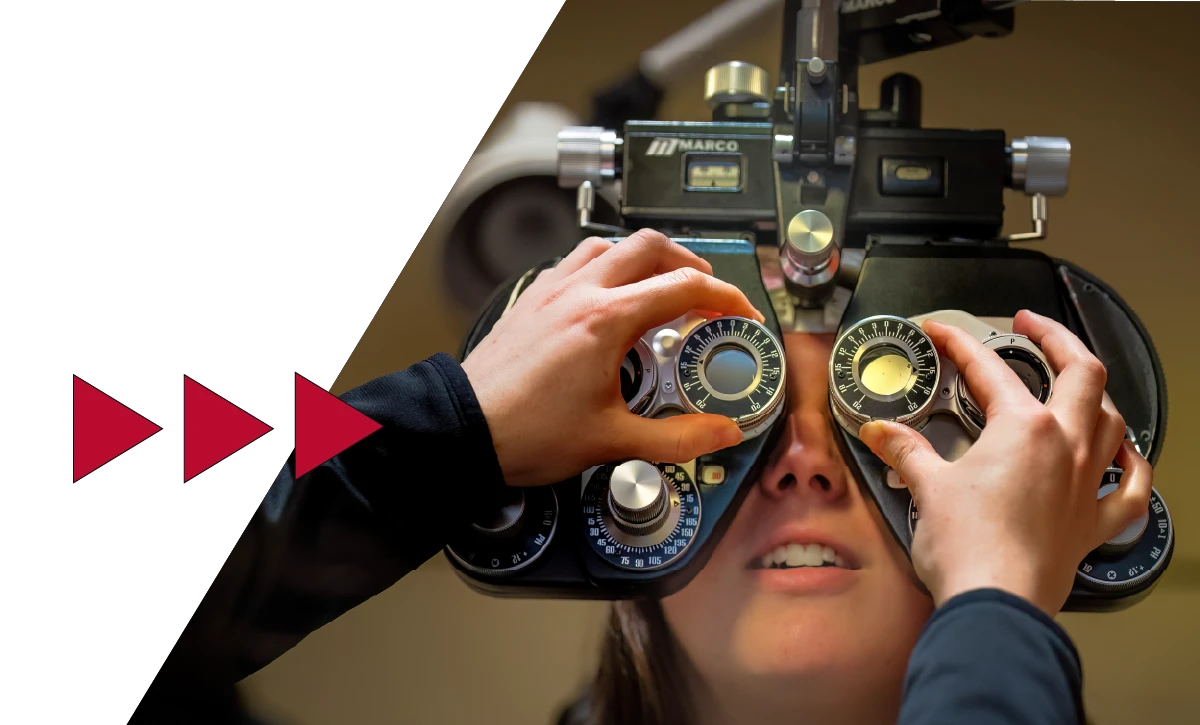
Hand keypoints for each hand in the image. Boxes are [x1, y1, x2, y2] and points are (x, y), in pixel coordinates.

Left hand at [461, 229, 765, 486]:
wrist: (463, 430)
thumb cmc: (525, 432)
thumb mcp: (613, 441)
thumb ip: (678, 437)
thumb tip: (721, 433)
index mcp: (606, 320)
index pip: (684, 287)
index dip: (726, 297)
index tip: (741, 313)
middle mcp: (579, 292)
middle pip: (650, 247)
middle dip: (689, 263)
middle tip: (707, 291)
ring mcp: (551, 291)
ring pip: (608, 246)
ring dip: (643, 257)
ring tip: (660, 284)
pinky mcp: (530, 300)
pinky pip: (575, 262)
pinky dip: (604, 267)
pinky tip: (606, 296)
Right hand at [858, 310, 1151, 615]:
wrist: (996, 603)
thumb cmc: (966, 546)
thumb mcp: (926, 487)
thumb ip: (906, 451)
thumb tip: (881, 432)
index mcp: (1024, 428)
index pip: (988, 368)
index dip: (958, 343)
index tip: (939, 331)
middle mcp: (1067, 445)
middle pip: (1082, 372)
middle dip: (1057, 339)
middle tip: (1029, 326)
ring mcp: (1088, 483)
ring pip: (1112, 419)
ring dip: (1094, 393)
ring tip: (1073, 382)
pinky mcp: (1094, 522)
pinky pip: (1131, 487)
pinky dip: (1131, 465)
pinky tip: (1124, 454)